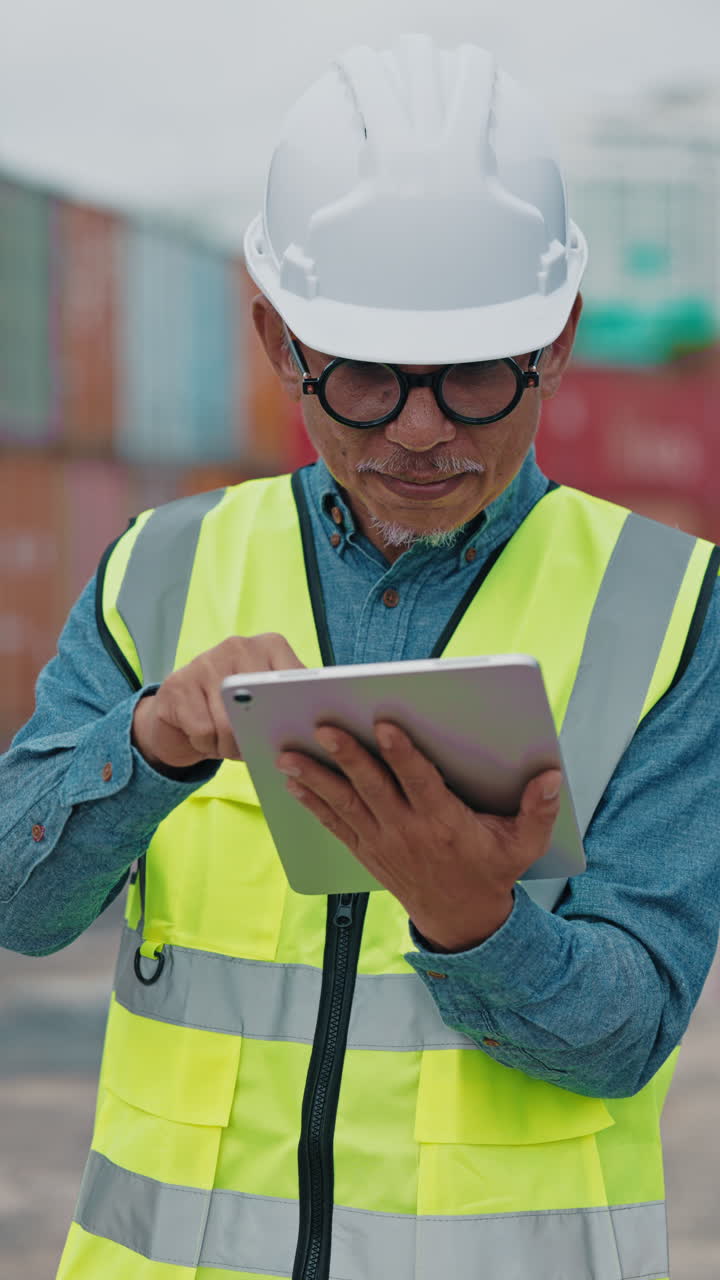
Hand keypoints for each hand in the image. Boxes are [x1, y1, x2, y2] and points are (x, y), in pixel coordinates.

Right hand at [132, 634, 304, 769]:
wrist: (179, 712)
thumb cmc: (234, 710)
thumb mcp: (267, 701)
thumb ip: (292, 704)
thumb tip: (317, 725)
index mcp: (270, 645)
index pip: (295, 680)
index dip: (293, 713)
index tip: (289, 732)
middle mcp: (238, 646)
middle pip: (261, 706)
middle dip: (257, 737)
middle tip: (252, 746)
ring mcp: (205, 661)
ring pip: (230, 724)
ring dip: (230, 747)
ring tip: (227, 743)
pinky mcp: (178, 683)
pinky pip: (203, 731)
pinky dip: (206, 745)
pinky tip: (205, 738)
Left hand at [277, 722, 561, 949]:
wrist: (462, 921)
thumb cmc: (492, 872)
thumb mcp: (525, 845)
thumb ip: (538, 810)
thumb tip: (551, 776)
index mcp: (445, 823)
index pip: (420, 782)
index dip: (402, 753)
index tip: (384, 725)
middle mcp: (408, 831)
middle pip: (373, 788)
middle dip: (347, 756)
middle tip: (324, 727)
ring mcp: (383, 842)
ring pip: (345, 804)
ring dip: (316, 778)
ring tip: (289, 754)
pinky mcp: (368, 850)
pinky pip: (335, 824)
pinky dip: (313, 803)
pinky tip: (293, 783)